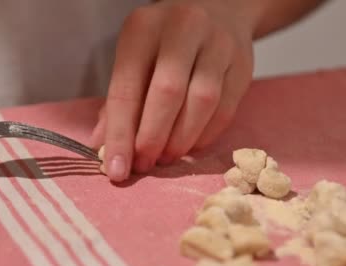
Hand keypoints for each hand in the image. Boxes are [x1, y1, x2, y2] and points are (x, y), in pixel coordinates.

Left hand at [91, 0, 254, 181]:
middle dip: (153, 138)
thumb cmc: (166, 42)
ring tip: (167, 157)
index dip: (120, 134)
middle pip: (167, 93)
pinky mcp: (243, 63)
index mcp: (144, 28)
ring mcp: (218, 44)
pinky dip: (205, 135)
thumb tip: (103, 146)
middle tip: (145, 165)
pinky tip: (191, 145)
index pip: (127, 88)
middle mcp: (183, 29)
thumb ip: (119, 101)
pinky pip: (226, 109)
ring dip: (181, 140)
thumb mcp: (135, 58)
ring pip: (202, 102)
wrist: (220, 9)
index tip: (117, 170)